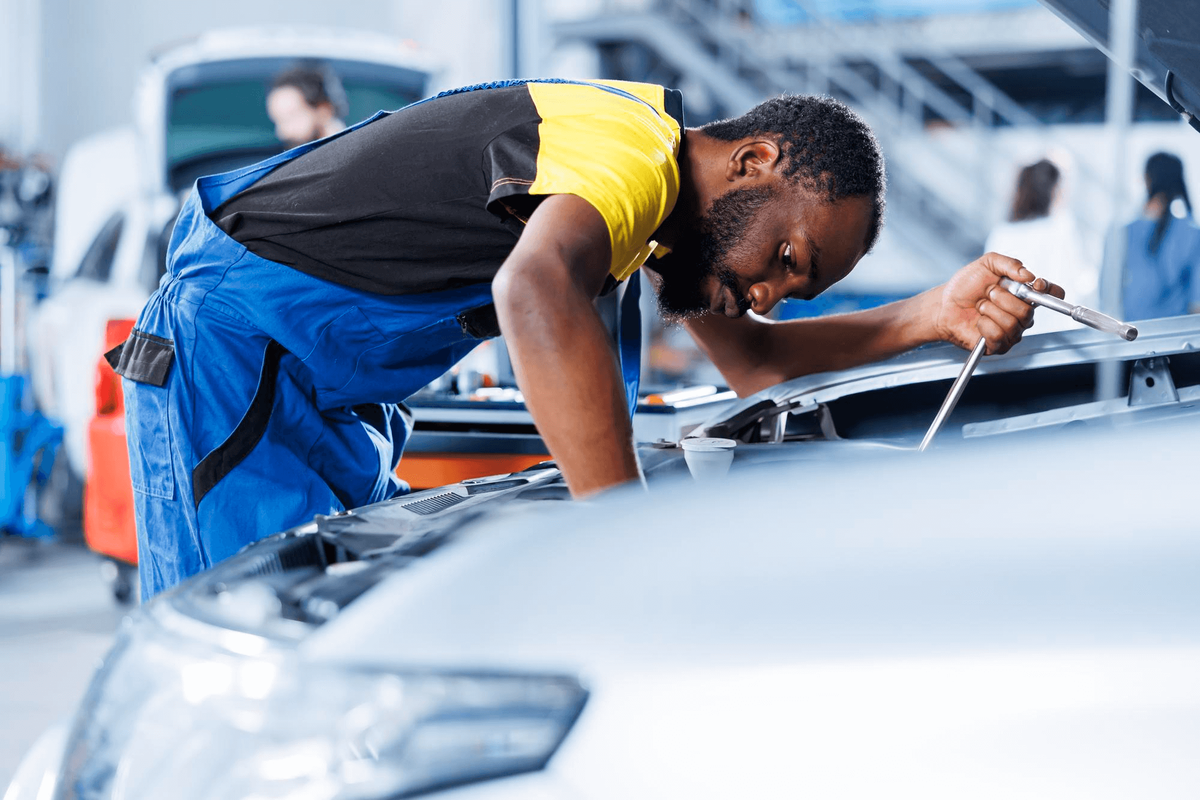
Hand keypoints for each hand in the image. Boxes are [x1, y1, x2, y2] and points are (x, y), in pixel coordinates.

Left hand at [933, 252, 1064, 354]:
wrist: (944, 304)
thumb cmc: (965, 286)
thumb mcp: (987, 264)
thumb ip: (1009, 264)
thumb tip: (1028, 274)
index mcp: (1024, 294)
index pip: (1053, 294)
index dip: (1049, 291)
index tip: (1035, 284)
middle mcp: (1022, 314)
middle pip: (1028, 311)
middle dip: (1003, 298)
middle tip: (988, 293)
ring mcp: (1011, 331)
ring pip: (1012, 324)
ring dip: (991, 310)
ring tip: (980, 306)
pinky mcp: (998, 345)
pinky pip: (999, 336)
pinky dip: (984, 325)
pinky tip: (979, 321)